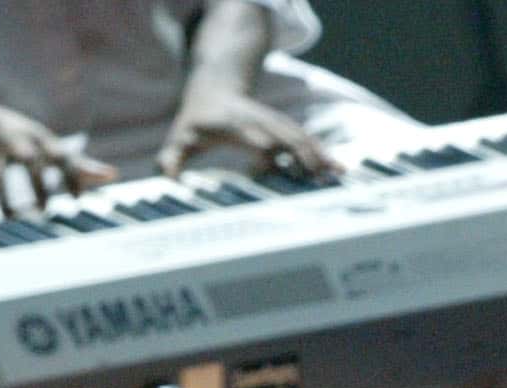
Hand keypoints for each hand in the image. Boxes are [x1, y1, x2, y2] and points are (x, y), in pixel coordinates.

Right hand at [0, 103, 115, 214]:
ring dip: (7, 202)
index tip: (77, 200)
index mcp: (37, 138)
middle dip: (39, 187)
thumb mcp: (46, 144)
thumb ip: (77, 163)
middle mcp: (14, 141)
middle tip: (43, 211)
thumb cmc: (20, 138)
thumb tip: (113, 175)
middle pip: (29, 161)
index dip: (71, 177)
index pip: (60, 155)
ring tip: (13, 217)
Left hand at [156, 87, 333, 180]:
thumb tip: (167, 180)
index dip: (268, 154)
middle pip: (286, 138)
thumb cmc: (196, 119)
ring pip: (301, 137)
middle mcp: (260, 121)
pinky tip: (339, 167)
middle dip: (303, 158)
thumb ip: (172, 158)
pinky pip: (306, 139)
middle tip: (318, 182)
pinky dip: (323, 152)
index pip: (256, 139)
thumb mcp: (180, 136)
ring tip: (337, 176)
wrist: (215, 85)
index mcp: (236, 124)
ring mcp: (274, 122)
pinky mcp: (283, 126)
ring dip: (319, 156)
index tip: (279, 173)